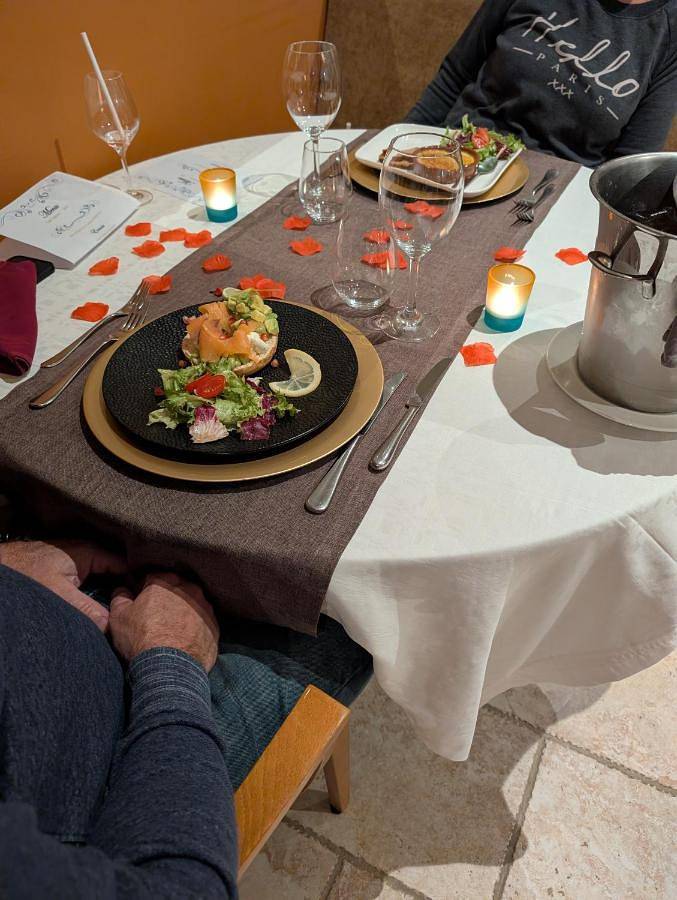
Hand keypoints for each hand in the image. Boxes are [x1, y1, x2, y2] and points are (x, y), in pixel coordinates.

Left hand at [0, 539, 125, 630]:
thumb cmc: (25, 576)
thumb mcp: (60, 596)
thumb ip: (88, 610)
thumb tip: (112, 626)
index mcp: (90, 551)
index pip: (125, 564)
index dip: (136, 582)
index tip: (144, 600)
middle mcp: (85, 552)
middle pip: (114, 571)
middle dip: (123, 588)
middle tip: (134, 609)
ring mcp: (75, 560)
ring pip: (101, 577)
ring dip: (108, 592)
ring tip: (120, 610)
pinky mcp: (65, 569)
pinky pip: (89, 580)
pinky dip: (94, 592)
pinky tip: (97, 606)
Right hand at [109, 572, 218, 671]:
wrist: (170, 668)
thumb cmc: (141, 638)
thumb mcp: (118, 616)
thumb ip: (120, 597)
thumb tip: (122, 590)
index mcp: (164, 581)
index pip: (151, 577)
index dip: (143, 588)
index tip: (139, 601)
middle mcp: (189, 588)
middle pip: (175, 588)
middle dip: (166, 598)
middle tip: (156, 616)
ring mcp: (206, 607)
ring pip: (192, 604)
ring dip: (183, 612)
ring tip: (172, 630)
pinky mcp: (214, 626)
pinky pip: (203, 622)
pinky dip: (195, 628)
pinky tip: (185, 640)